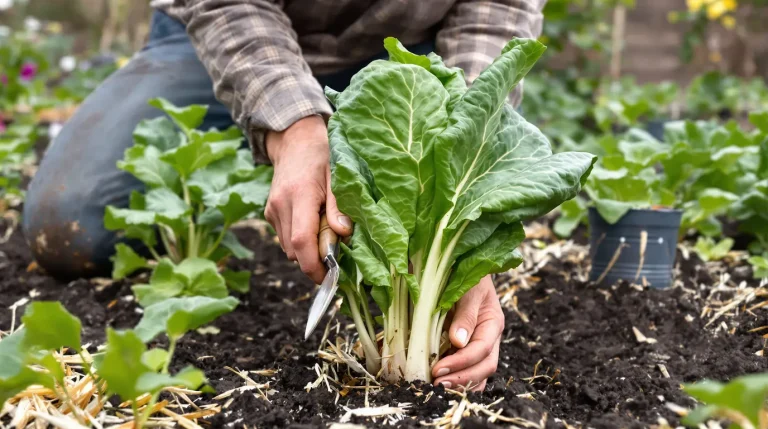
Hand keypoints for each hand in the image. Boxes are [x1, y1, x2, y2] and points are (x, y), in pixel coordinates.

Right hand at [264, 115, 352, 283]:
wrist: (294, 141)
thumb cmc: (322, 156)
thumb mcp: (338, 176)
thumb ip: (339, 206)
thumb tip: (343, 234)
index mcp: (299, 194)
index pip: (301, 240)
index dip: (313, 265)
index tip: (330, 276)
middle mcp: (280, 204)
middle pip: (293, 250)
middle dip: (314, 260)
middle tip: (336, 255)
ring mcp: (271, 209)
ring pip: (287, 248)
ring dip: (306, 250)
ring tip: (325, 234)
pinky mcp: (269, 213)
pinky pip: (284, 238)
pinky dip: (299, 240)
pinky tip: (313, 225)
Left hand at [432, 275, 503, 391]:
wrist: (462, 268)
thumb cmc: (467, 275)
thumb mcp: (469, 289)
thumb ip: (465, 315)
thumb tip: (458, 342)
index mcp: (493, 323)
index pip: (481, 350)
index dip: (461, 362)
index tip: (438, 369)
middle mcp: (490, 338)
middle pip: (484, 367)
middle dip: (461, 379)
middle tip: (436, 384)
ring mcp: (481, 346)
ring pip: (479, 374)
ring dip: (460, 385)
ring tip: (437, 388)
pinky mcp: (468, 349)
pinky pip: (469, 372)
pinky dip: (459, 382)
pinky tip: (442, 386)